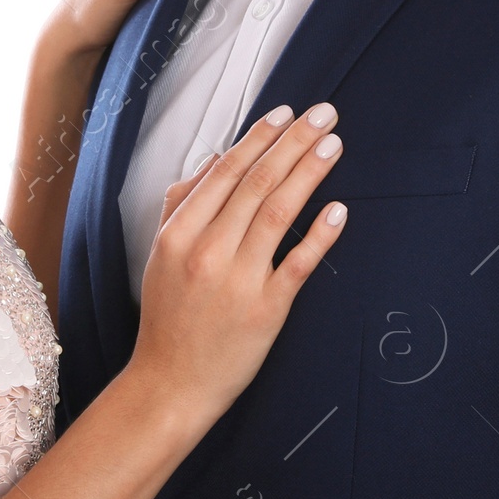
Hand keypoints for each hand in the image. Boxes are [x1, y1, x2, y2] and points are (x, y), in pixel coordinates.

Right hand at [132, 102, 346, 414]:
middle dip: (293, 142)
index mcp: (179, 234)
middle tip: (324, 114)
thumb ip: (183, 205)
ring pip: (277, 213)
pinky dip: (318, 234)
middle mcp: (207, 251)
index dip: (259, 139)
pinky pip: (297, 264)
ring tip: (333, 145)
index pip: (226, 173)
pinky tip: (338, 208)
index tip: (286, 114)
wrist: (170, 385)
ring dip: (308, 173)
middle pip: (257, 183)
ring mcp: (237, 281)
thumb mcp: (161, 254)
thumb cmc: (169, 318)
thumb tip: (217, 161)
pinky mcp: (266, 310)